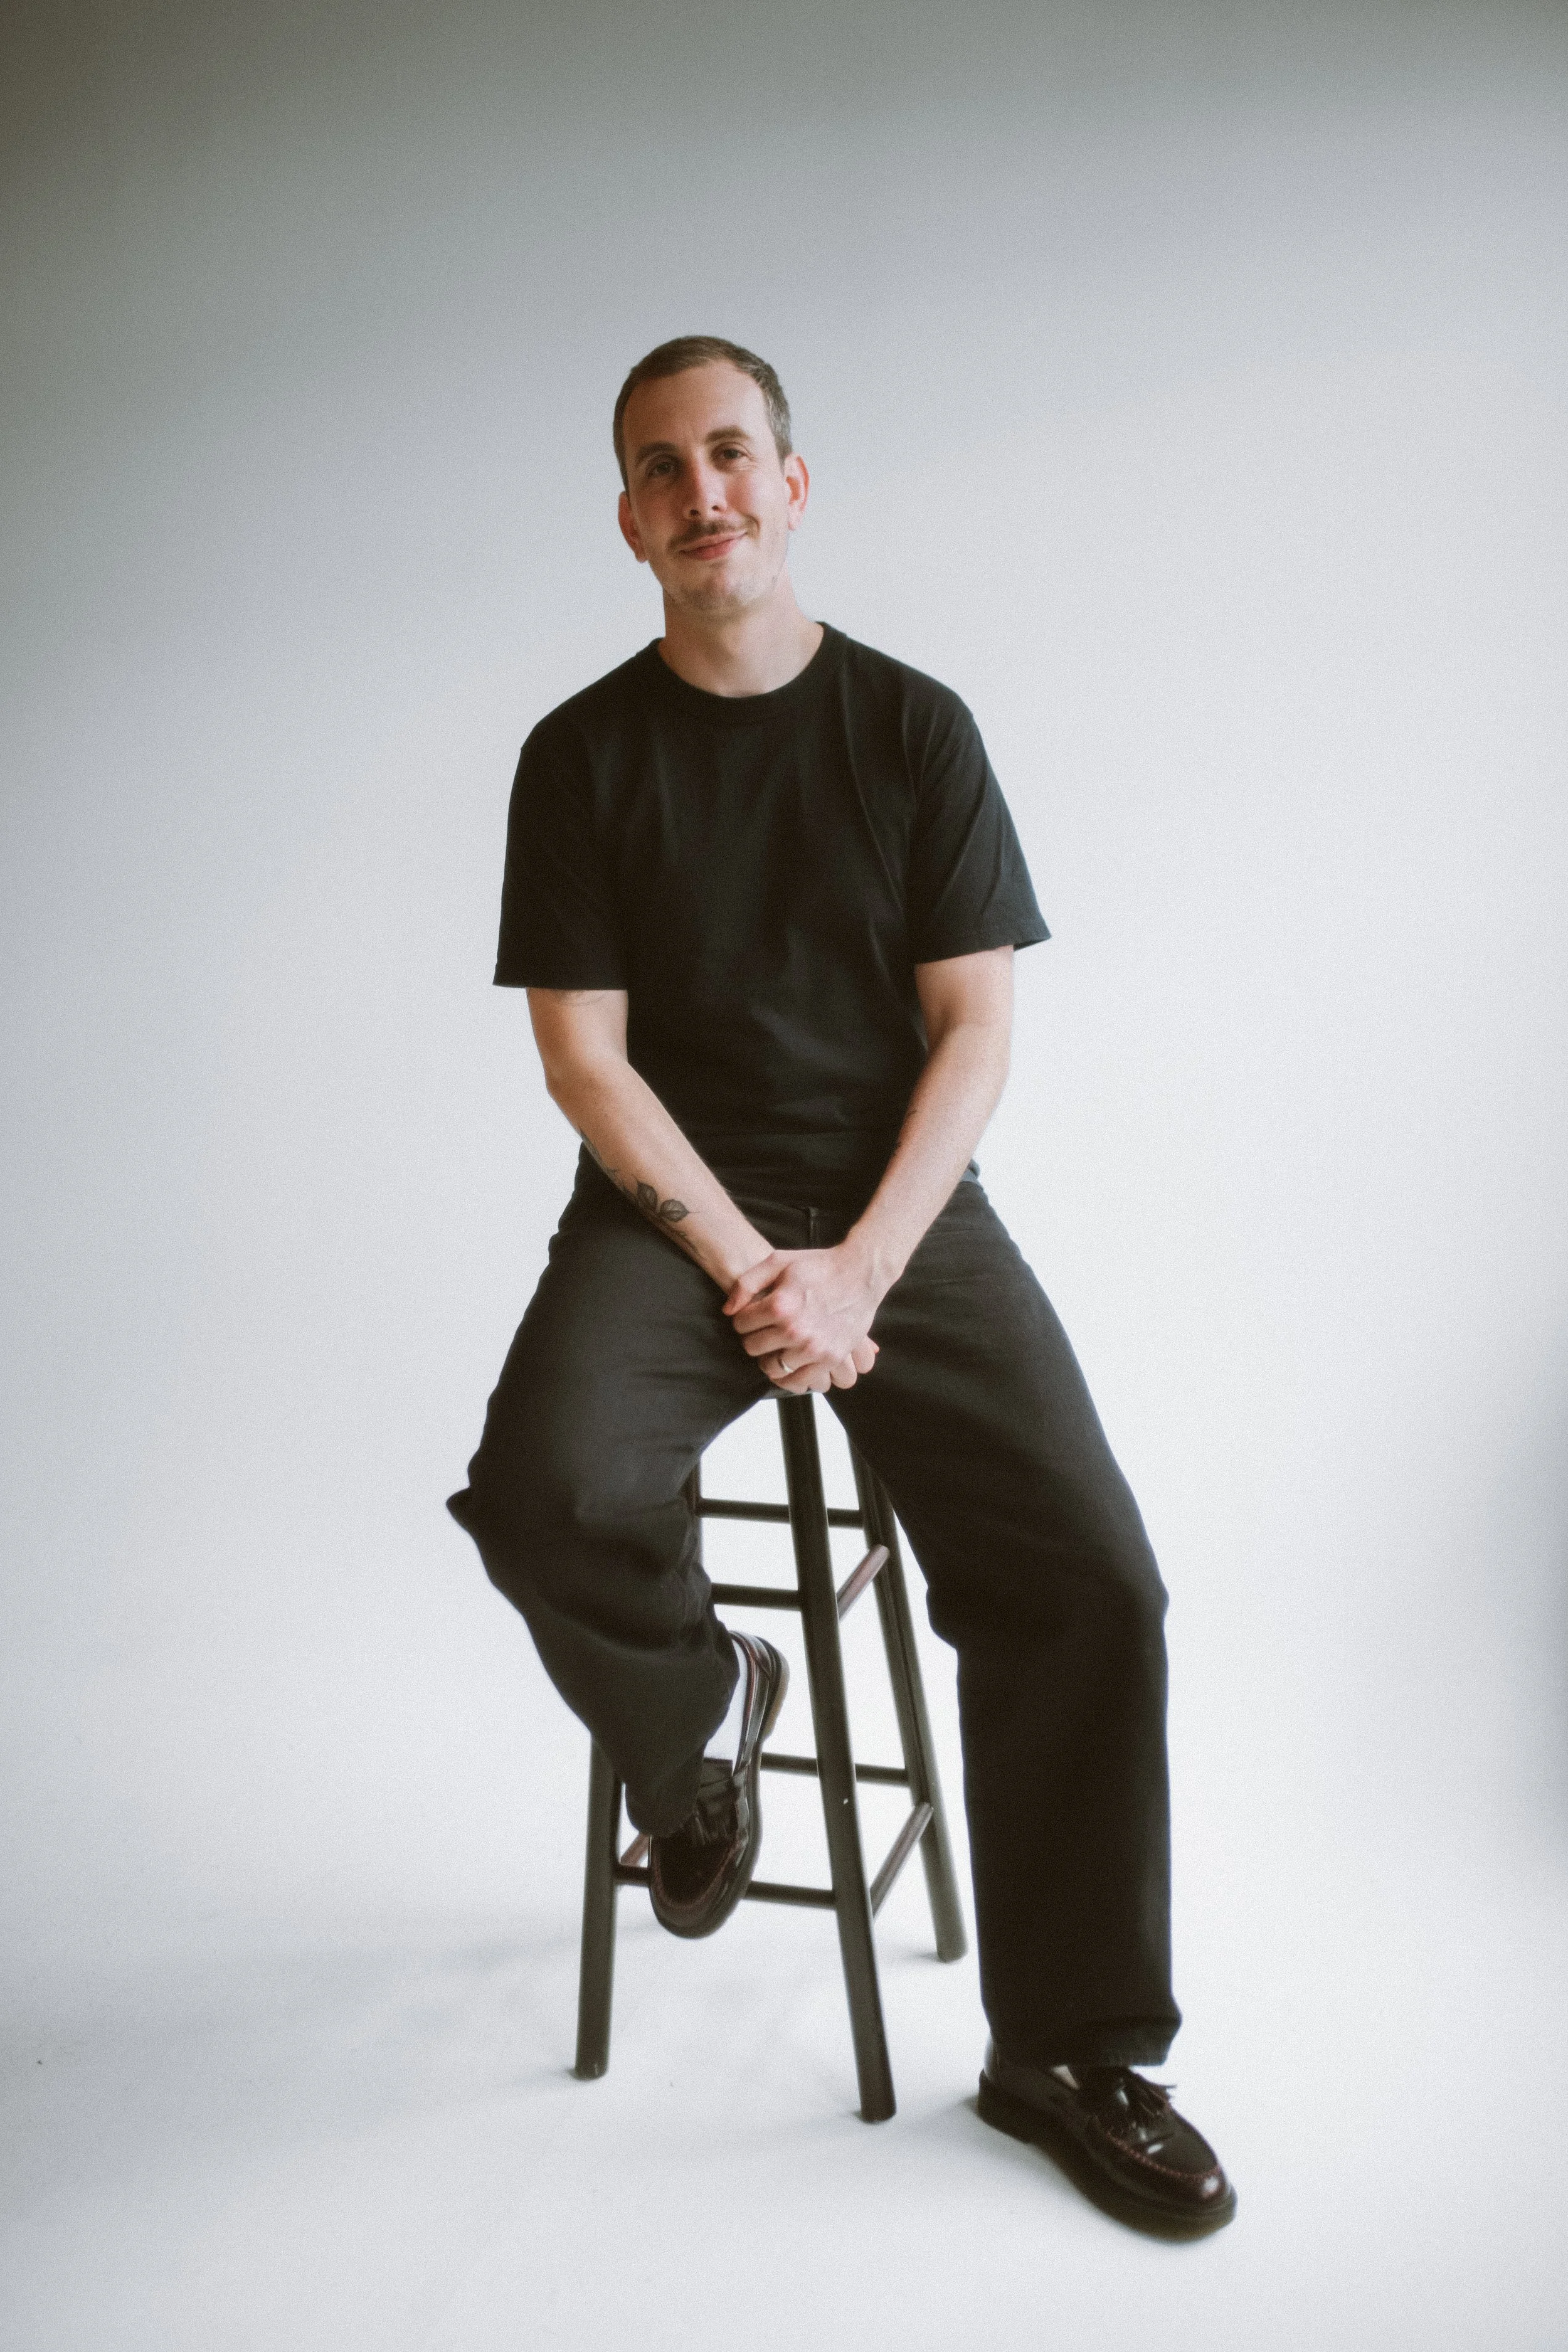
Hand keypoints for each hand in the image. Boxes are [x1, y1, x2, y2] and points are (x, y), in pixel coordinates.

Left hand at [722, 1245, 885, 1391]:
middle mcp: (795, 1330)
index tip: (753, 1315)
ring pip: (772, 1367)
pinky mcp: (830, 1359)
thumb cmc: (819, 1266)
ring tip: (776, 1346)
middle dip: (754, 1337)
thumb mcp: (778, 1261)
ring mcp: (813, 1348)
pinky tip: (790, 1363)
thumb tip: (728, 1310)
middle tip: (765, 1330)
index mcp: (780, 1305)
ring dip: (770, 1357)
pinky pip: (799, 1381)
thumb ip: (747, 1283)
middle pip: (753, 1347)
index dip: (743, 1318)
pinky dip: (790, 1377)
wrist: (861, 1274)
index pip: (740, 1324)